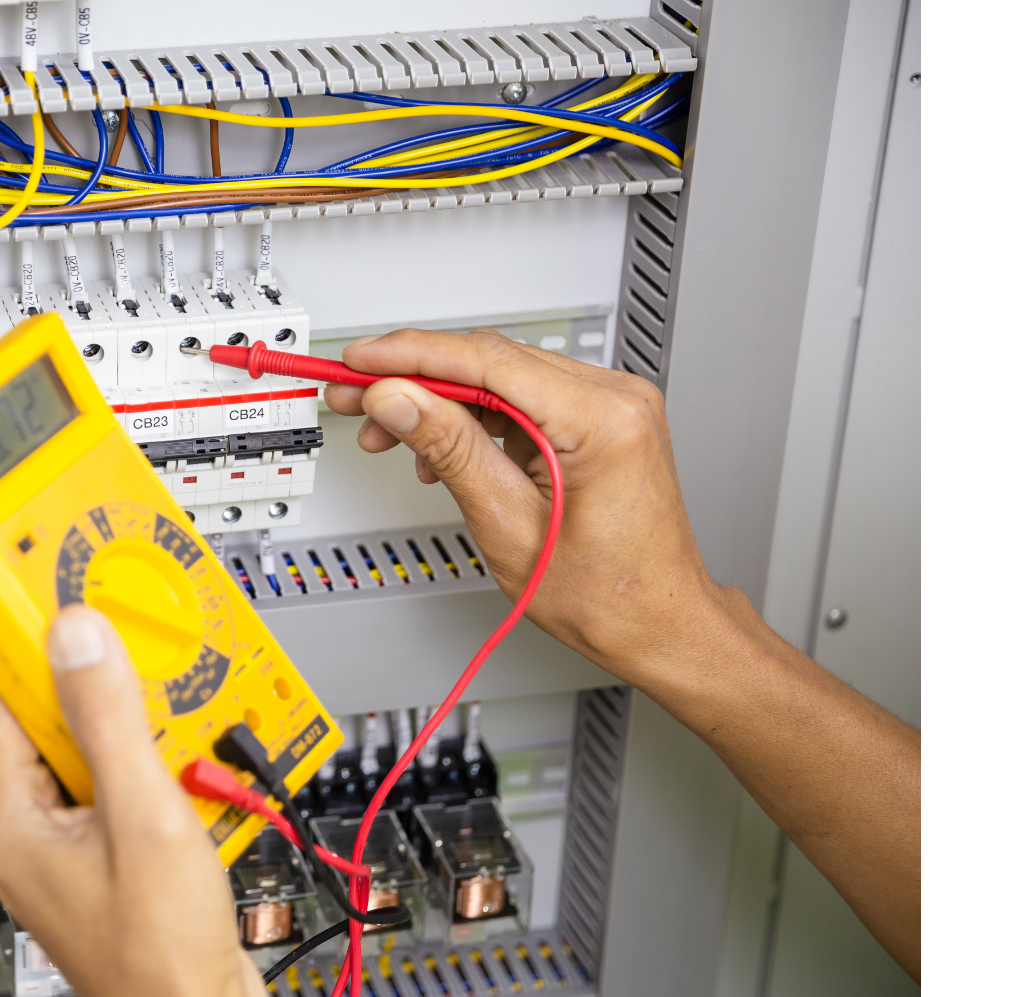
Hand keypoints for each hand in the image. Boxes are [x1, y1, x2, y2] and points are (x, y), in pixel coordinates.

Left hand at [0, 605, 278, 996]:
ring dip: (146, 724)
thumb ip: (109, 719)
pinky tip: (201, 763)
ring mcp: (69, 842)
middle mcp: (27, 828)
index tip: (58, 585)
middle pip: (53, 714)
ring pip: (97, 746)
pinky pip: (128, 783)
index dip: (32, 636)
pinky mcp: (110, 854)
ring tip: (185, 710)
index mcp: (7, 817)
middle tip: (141, 639)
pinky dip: (165, 764)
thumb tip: (77, 637)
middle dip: (104, 679)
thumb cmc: (158, 958)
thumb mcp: (142, 817)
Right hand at [325, 329, 739, 686]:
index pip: (487, 360)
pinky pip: (522, 400)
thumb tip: (399, 398)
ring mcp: (612, 406)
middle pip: (491, 361)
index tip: (361, 361)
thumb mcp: (508, 526)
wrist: (657, 623)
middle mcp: (616, 399)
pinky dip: (474, 418)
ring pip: (501, 378)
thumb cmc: (609, 596)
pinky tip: (438, 447)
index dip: (412, 356)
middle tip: (356, 395)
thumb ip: (450, 450)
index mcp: (603, 420)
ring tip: (389, 431)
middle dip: (414, 378)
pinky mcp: (599, 420)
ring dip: (439, 400)